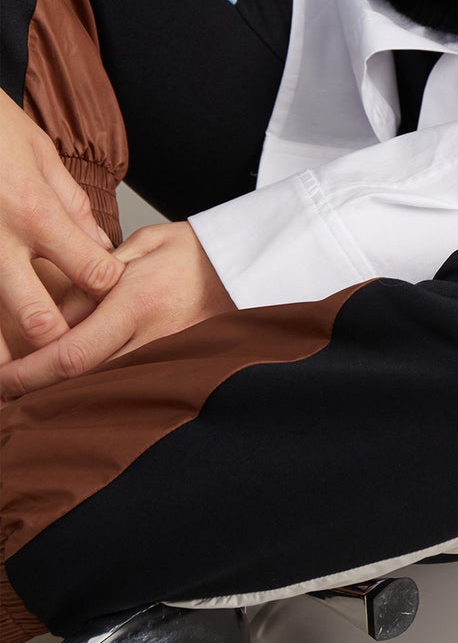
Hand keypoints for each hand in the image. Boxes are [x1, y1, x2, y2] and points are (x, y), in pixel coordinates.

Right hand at [0, 88, 123, 363]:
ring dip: (2, 364)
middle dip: (56, 348)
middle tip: (65, 361)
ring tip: (13, 382)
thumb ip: (70, 203)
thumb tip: (99, 243)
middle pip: (38, 320)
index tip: (106, 296)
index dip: (106, 290)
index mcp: (35, 212)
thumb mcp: (38, 152)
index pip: (92, 270)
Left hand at [0, 220, 236, 400]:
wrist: (248, 268)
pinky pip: (124, 386)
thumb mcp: (142, 245)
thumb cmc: (195, 252)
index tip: (1, 379)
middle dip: (36, 393)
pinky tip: (72, 392)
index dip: (29, 374)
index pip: (71, 354)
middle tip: (4, 394)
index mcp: (136, 304)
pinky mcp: (172, 370)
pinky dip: (92, 392)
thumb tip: (58, 314)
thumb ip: (94, 276)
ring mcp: (163, 360)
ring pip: (100, 391)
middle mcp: (150, 340)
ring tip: (29, 396)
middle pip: (79, 384)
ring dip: (61, 397)